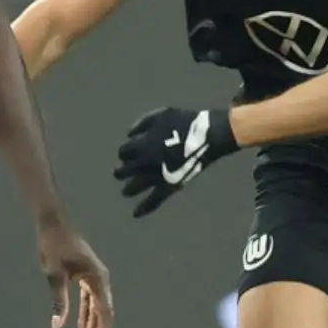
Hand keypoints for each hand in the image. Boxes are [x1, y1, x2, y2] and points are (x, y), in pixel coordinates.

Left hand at [36, 216, 113, 327]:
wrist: (53, 224)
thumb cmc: (54, 245)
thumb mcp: (54, 273)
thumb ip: (58, 300)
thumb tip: (58, 325)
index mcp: (97, 278)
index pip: (103, 310)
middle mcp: (100, 280)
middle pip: (102, 313)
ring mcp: (93, 279)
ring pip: (95, 309)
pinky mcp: (85, 278)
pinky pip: (88, 302)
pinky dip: (85, 316)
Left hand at [113, 104, 237, 217]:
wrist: (208, 135)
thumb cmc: (185, 122)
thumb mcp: (161, 114)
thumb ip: (142, 123)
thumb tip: (128, 134)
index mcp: (143, 144)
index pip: (124, 152)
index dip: (124, 153)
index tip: (127, 154)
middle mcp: (146, 161)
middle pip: (125, 170)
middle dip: (120, 172)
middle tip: (118, 174)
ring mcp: (158, 175)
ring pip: (136, 186)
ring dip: (128, 189)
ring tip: (125, 192)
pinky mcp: (171, 185)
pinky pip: (155, 199)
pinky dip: (145, 207)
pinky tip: (136, 214)